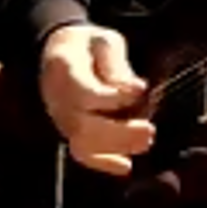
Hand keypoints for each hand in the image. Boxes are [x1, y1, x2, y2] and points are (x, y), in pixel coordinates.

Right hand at [39, 21, 152, 174]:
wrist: (57, 51)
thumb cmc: (87, 45)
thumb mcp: (103, 41)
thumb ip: (116, 64)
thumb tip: (136, 90)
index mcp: (63, 69)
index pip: (84, 92)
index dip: (113, 97)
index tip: (140, 90)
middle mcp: (57, 98)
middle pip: (83, 126)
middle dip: (120, 132)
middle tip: (149, 130)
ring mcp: (61, 118)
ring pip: (83, 144)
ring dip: (117, 148)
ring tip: (146, 141)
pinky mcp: (69, 131)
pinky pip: (82, 154)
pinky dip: (104, 163)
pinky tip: (126, 166)